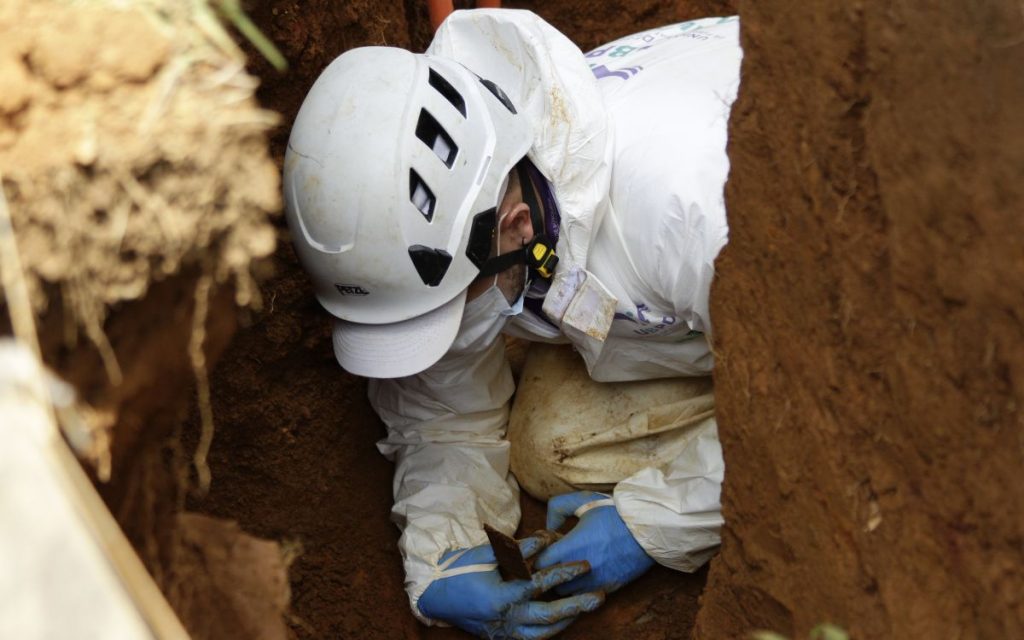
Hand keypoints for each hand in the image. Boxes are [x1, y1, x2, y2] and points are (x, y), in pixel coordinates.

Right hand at [418, 532, 604, 638]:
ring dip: (567, 621)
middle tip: (599, 597)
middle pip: (549, 617)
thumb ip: (518, 549)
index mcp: (500, 597)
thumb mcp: (487, 555)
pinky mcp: (502, 639)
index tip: (584, 565)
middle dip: (577, 607)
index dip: (564, 574)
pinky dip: (549, 630)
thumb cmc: (460, 570)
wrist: (435, 595)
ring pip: (543, 634)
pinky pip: (532, 639)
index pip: (539, 585)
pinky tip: (562, 620)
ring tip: (585, 607)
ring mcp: (504, 633)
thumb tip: (545, 539)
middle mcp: (505, 619)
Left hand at [533, 491, 654, 595]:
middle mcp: (580, 569)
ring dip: (564, 581)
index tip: (547, 547)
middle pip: (550, 581)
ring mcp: (595, 582)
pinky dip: (582, 588)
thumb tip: (548, 525)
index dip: (539, 555)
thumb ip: (558, 508)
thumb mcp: (582, 500)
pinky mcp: (609, 589)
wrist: (648, 527)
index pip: (539, 563)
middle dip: (549, 570)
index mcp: (571, 547)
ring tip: (571, 566)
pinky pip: (586, 597)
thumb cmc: (614, 512)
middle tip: (558, 557)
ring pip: (567, 592)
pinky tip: (587, 572)